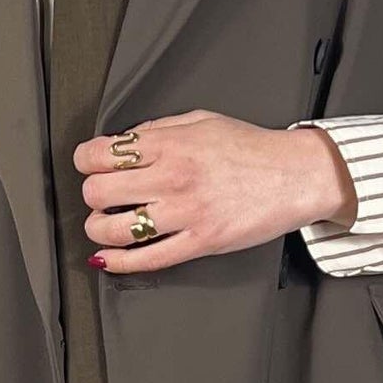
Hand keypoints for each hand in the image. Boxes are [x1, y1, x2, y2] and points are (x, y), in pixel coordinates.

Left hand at [74, 110, 356, 272]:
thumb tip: (121, 144)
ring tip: (105, 224)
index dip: (86, 161)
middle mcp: (173, 178)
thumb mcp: (200, 120)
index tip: (91, 165)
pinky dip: (118, 262)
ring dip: (99, 228)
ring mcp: (185, 214)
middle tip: (103, 195)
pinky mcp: (200, 243)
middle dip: (93, 194)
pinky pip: (147, 259)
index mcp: (170, 144)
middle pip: (98, 192)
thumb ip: (157, 130)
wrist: (296, 175)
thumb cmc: (251, 147)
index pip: (99, 155)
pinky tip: (107, 258)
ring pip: (114, 229)